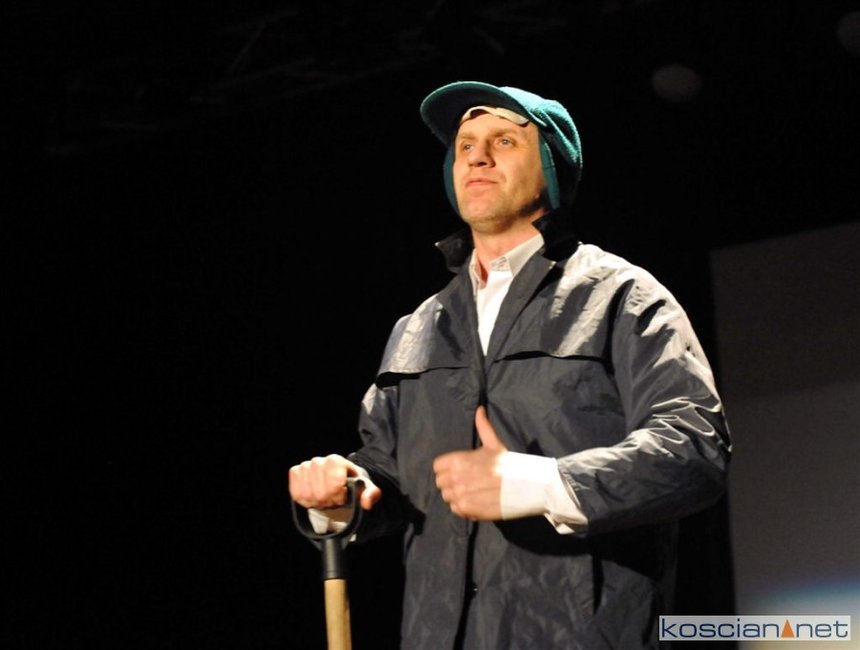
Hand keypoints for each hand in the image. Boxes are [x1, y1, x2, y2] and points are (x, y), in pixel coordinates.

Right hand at [289, 454, 380, 510]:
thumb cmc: (351, 484)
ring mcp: (305, 466)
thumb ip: (371, 494)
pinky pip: (296, 493)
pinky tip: (313, 497)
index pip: (333, 485)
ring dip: (317, 502)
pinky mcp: (295, 473)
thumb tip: (367, 503)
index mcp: (336, 461)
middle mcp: (319, 461)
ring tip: (324, 498)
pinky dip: (305, 500)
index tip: (343, 496)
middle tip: (333, 498)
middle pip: (320, 493)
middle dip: (328, 501)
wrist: (338, 481)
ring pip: (307, 494)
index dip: (339, 495)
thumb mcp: (366, 488)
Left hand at [433, 405, 508, 519]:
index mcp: (459, 461)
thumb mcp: (494, 443)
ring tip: (472, 492)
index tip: (459, 470)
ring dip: (456, 495)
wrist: (524, 486)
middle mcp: (456, 478)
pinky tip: (476, 502)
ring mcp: (461, 495)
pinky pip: (455, 509)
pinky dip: (463, 507)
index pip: (437, 467)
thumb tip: (479, 409)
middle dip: (451, 482)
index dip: (447, 468)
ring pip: (447, 497)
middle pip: (440, 483)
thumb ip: (483, 426)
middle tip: (467, 482)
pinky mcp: (467, 510)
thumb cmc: (508, 464)